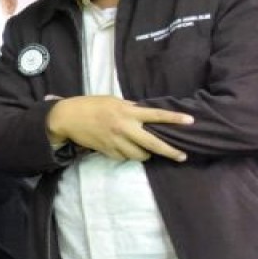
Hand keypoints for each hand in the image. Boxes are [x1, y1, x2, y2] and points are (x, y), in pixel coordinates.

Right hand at [47, 95, 191, 161]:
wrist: (66, 117)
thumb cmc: (90, 105)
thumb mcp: (112, 101)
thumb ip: (129, 108)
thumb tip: (143, 113)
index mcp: (127, 112)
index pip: (156, 115)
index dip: (174, 119)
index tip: (190, 121)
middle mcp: (124, 128)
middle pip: (153, 144)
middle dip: (170, 151)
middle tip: (182, 156)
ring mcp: (116, 141)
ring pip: (139, 155)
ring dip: (144, 154)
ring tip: (143, 150)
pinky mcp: (107, 151)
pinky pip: (124, 157)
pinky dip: (126, 155)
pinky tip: (122, 148)